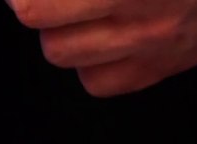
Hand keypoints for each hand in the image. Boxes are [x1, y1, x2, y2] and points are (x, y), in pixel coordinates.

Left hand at [9, 0, 196, 96]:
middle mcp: (139, 3)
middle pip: (37, 16)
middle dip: (35, 0)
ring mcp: (149, 41)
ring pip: (59, 52)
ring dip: (57, 28)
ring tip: (76, 9)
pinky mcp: (161, 68)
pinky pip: (97, 82)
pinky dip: (88, 62)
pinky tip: (102, 37)